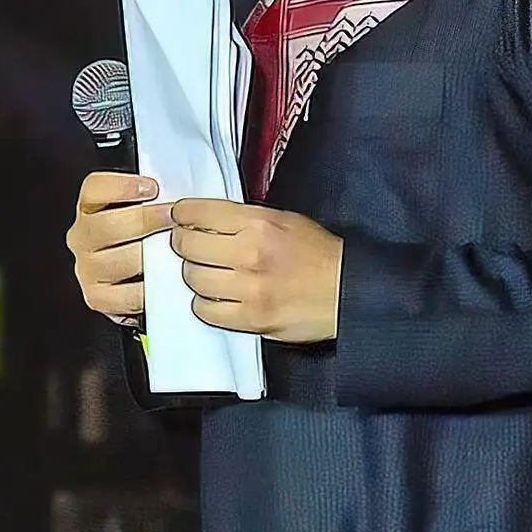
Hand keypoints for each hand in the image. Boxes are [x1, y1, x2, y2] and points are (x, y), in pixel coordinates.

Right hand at [69, 172, 171, 325]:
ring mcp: (87, 269)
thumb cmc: (145, 241)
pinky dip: (151, 288)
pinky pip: (127, 294)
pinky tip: (165, 279)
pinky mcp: (97, 298)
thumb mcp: (143, 211)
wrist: (135, 283)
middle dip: (146, 220)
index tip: (151, 187)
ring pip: (119, 260)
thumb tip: (180, 190)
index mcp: (89, 209)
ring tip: (177, 250)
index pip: (94, 189)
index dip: (122, 186)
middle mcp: (82, 238)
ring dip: (153, 255)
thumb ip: (154, 199)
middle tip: (173, 218)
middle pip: (107, 225)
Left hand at [167, 199, 345, 343]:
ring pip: (193, 278)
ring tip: (209, 273)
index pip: (198, 212)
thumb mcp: (286, 220)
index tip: (181, 218)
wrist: (349, 291)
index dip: (182, 214)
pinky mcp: (251, 318)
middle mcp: (250, 253)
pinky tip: (218, 298)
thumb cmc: (320, 255)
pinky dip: (205, 305)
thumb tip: (206, 219)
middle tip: (191, 247)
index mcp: (259, 223)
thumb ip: (245, 218)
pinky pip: (206, 311)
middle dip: (184, 245)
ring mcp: (249, 288)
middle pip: (187, 246)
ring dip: (195, 275)